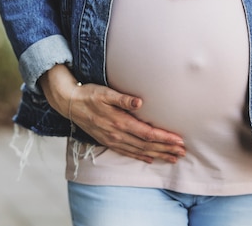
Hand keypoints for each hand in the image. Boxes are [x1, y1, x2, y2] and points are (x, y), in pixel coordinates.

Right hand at [40, 65, 185, 163]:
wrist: (69, 103)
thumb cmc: (88, 94)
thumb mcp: (104, 92)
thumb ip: (122, 98)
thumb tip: (139, 102)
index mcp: (119, 122)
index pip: (147, 133)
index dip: (164, 138)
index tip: (179, 141)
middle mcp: (117, 134)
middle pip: (147, 145)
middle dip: (166, 149)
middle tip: (182, 153)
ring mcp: (112, 139)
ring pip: (139, 151)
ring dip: (157, 155)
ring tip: (172, 158)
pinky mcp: (107, 141)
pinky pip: (127, 152)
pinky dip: (140, 156)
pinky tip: (150, 159)